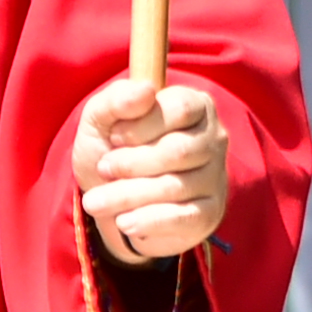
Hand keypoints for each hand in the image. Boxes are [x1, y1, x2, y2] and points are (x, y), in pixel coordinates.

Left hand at [74, 78, 228, 263]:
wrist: (111, 200)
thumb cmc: (111, 149)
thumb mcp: (101, 119)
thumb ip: (116, 99)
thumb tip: (144, 90)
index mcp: (195, 104)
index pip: (180, 109)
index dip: (143, 125)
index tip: (114, 136)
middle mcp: (213, 138)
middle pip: (178, 150)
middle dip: (132, 163)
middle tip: (103, 169)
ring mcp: (215, 177)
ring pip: (175, 187)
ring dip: (127, 195)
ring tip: (95, 201)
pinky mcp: (209, 213)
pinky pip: (183, 218)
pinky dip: (148, 221)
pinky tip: (124, 221)